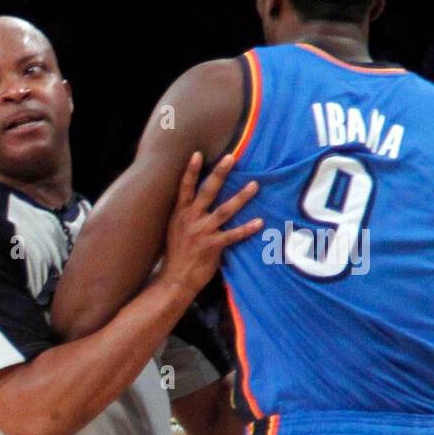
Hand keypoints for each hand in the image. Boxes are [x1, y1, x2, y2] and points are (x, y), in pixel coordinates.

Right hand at [160, 152, 261, 296]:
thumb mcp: (176, 231)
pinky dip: (246, 228)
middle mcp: (190, 220)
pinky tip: (259, 222)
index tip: (197, 153)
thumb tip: (199, 203)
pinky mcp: (212, 246)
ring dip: (241, 197)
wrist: (174, 281)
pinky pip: (233, 235)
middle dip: (219, 173)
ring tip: (254, 185)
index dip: (191, 171)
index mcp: (180, 214)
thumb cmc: (177, 256)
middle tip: (231, 157)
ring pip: (224, 210)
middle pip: (207, 191)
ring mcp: (201, 232)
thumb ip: (187, 216)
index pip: (184, 188)